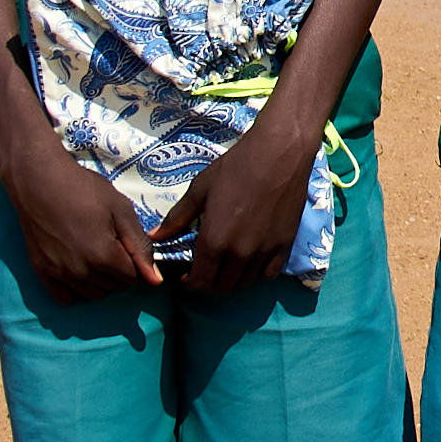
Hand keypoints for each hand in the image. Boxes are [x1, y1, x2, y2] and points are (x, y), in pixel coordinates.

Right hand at [0, 133, 164, 301]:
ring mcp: (60, 273)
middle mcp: (82, 271)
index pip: (134, 279)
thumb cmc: (83, 189)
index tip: (129, 246)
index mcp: (104, 256)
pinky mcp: (42, 271)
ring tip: (96, 256)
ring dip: (101, 281)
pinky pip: (65, 297)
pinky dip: (75, 289)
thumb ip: (140, 246)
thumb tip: (155, 280)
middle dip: (121, 272)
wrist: (38, 180)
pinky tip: (77, 268)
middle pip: (115, 288)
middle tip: (113, 246)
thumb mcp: (120, 210)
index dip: (137, 263)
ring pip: (93, 295)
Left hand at [154, 113, 324, 296]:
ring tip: (227, 262)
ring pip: (245, 282)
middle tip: (206, 268)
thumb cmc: (235, 167)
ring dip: (232, 278)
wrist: (279, 154)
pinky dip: (258, 272)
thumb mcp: (200, 189)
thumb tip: (155, 237)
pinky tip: (252, 258)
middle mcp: (239, 254)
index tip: (187, 275)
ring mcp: (264, 252)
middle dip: (210, 282)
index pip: (200, 282)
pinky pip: (269, 274)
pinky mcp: (285, 246)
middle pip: (222, 287)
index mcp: (214, 241)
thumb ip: (177, 218)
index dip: (190, 283)